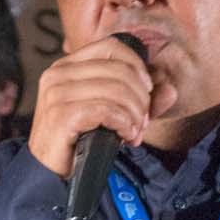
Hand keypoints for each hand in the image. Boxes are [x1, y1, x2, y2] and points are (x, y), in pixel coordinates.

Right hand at [27, 36, 174, 178]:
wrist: (49, 174)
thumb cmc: (77, 143)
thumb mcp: (108, 115)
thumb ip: (138, 101)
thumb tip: (171, 90)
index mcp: (67, 66)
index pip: (111, 45)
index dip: (137, 65)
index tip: (147, 90)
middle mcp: (58, 73)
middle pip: (118, 69)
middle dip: (140, 97)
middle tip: (142, 121)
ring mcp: (57, 93)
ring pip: (115, 90)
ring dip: (134, 114)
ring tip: (134, 132)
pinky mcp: (61, 115)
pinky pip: (106, 110)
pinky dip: (124, 123)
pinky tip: (125, 136)